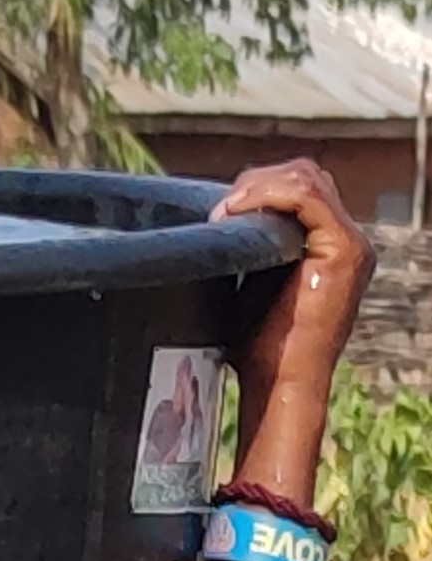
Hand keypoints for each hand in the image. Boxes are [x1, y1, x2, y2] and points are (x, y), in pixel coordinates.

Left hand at [211, 159, 374, 395]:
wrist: (279, 384)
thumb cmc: (260, 352)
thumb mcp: (248, 289)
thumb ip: (246, 253)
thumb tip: (209, 229)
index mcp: (327, 245)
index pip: (299, 188)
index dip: (257, 188)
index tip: (219, 211)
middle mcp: (346, 239)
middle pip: (305, 175)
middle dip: (256, 183)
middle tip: (219, 211)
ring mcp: (351, 243)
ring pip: (307, 179)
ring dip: (258, 187)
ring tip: (224, 213)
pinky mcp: (345, 250)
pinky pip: (308, 197)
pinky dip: (269, 196)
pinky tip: (238, 211)